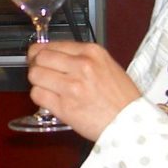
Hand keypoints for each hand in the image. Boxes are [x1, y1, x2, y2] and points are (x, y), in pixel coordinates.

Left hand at [26, 40, 140, 140]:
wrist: (131, 123)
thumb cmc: (122, 98)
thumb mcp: (107, 65)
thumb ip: (82, 58)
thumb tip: (56, 56)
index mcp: (92, 52)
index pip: (52, 45)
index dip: (41, 53)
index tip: (39, 58)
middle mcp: (81, 65)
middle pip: (40, 58)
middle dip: (36, 65)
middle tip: (40, 73)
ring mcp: (72, 86)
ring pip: (35, 75)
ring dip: (37, 82)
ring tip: (47, 87)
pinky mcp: (65, 106)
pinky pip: (38, 95)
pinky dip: (39, 97)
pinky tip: (49, 100)